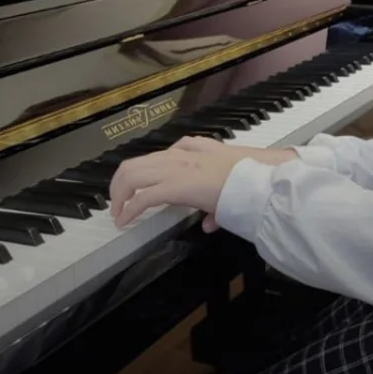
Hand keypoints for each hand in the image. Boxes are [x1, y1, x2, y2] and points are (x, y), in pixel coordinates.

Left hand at [109, 135, 296, 230]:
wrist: (254, 182)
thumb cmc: (247, 182)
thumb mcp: (229, 188)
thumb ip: (214, 206)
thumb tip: (210, 223)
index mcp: (193, 150)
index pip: (160, 155)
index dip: (144, 171)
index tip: (138, 185)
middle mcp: (179, 156)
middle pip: (136, 163)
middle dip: (121, 183)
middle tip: (118, 201)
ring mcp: (174, 169)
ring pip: (132, 175)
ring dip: (119, 195)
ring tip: (117, 212)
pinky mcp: (173, 187)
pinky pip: (142, 198)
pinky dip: (129, 210)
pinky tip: (124, 220)